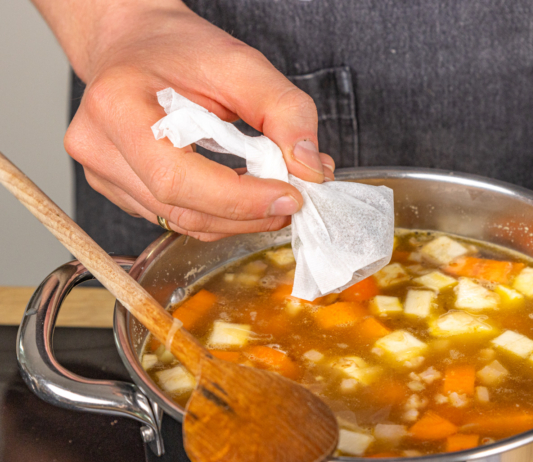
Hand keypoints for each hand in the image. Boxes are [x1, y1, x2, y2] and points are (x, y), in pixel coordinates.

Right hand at [63, 1, 334, 240]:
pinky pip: (176, 218)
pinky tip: (244, 193)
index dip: (240, 199)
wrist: (135, 43)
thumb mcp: (241, 64)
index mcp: (117, 108)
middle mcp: (98, 147)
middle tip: (295, 198)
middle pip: (182, 210)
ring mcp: (102, 174)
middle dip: (248, 214)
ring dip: (239, 219)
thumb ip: (284, 111)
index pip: (178, 179)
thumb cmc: (180, 49)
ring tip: (275, 192)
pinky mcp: (118, 191)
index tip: (291, 196)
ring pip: (182, 223)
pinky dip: (219, 214)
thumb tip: (310, 169)